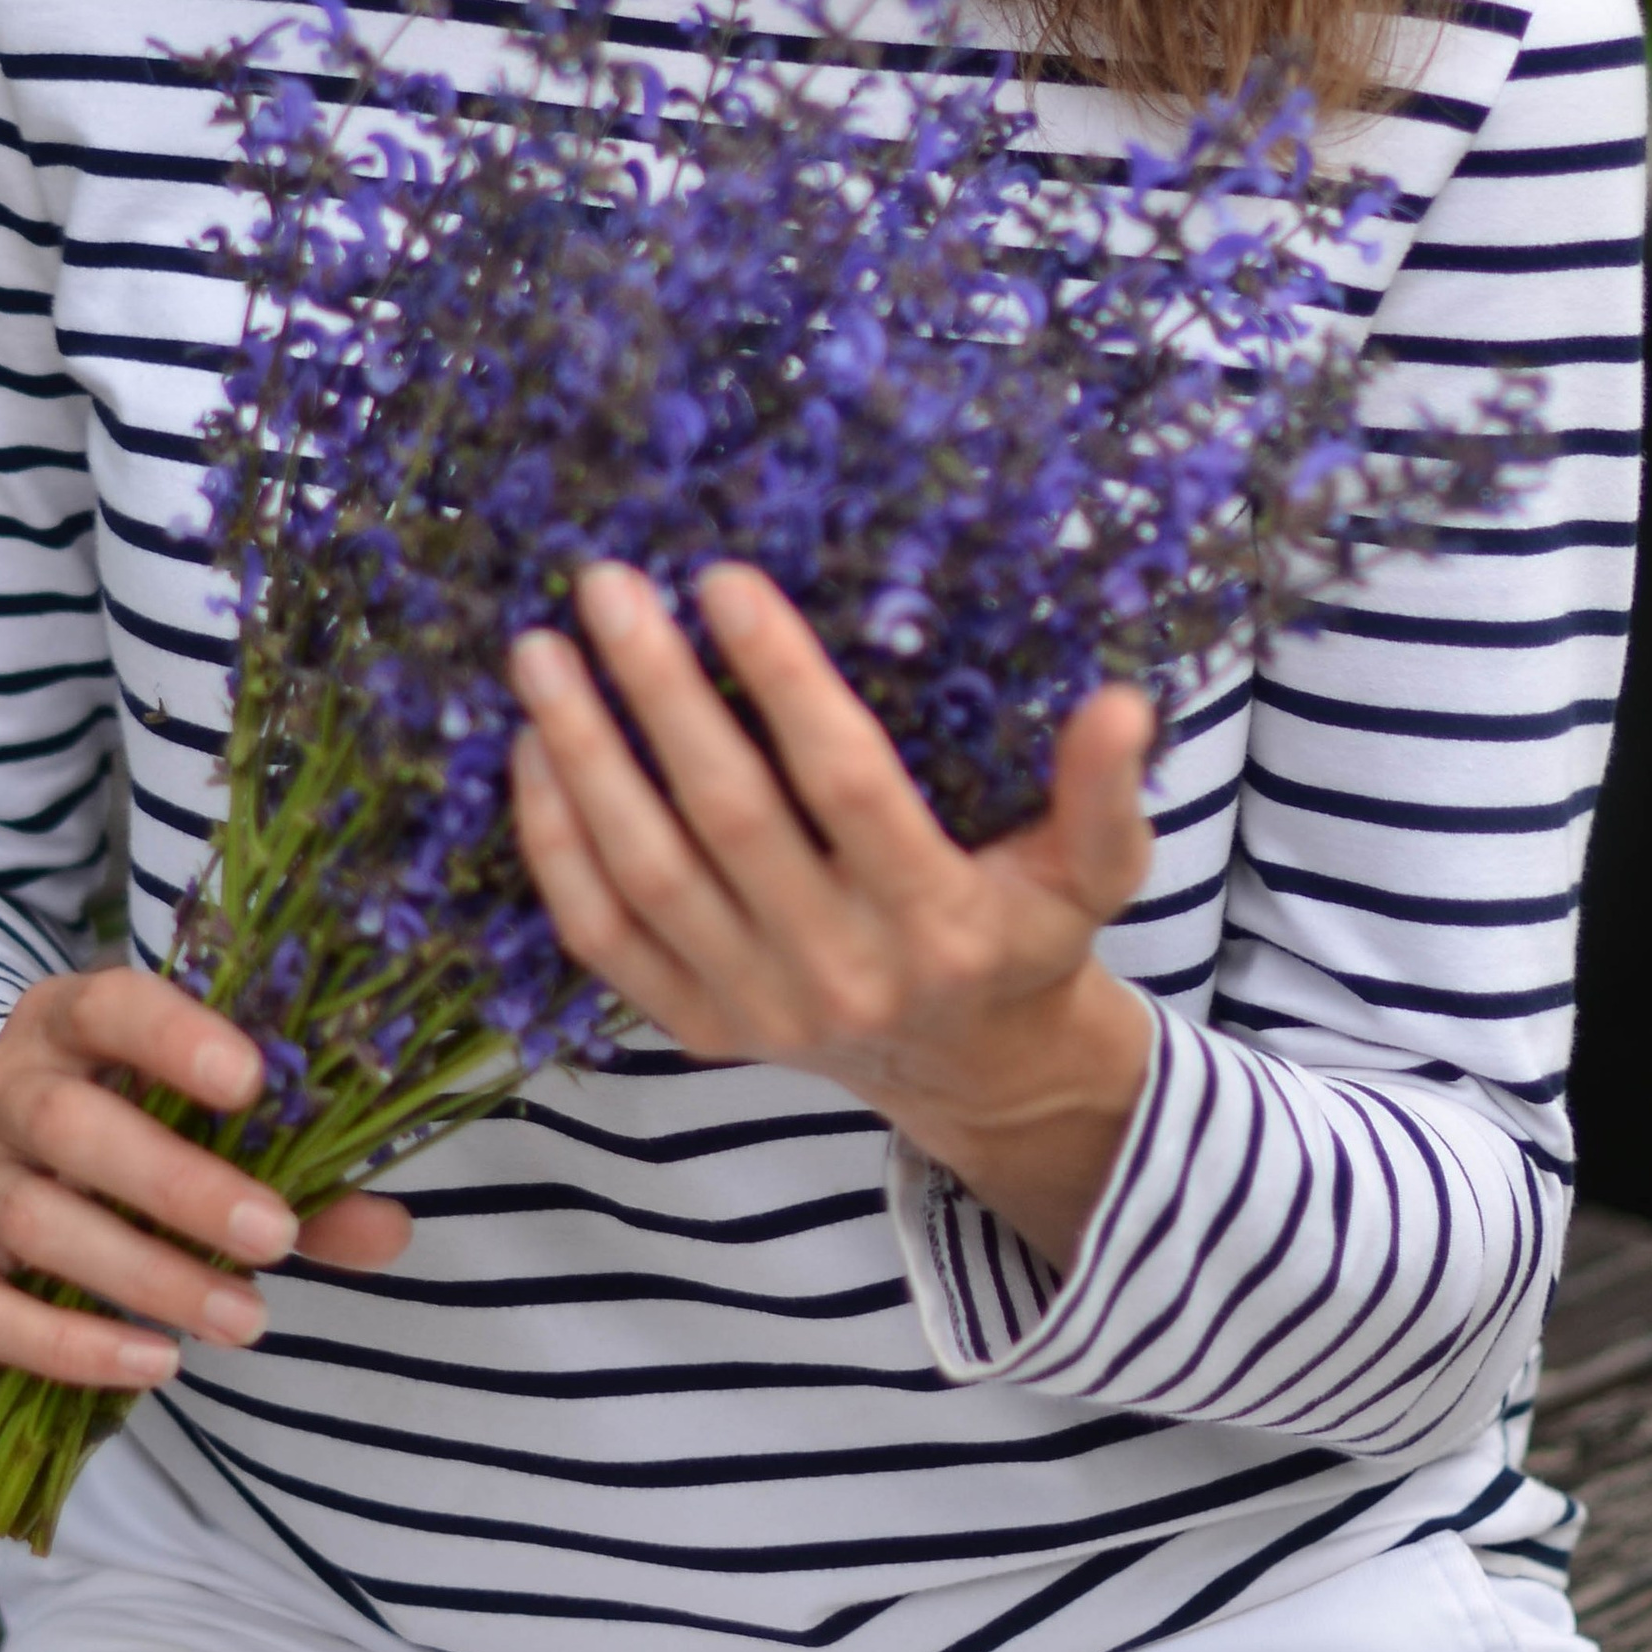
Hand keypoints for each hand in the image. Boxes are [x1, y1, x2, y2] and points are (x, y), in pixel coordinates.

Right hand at [0, 964, 409, 1388]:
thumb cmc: (111, 1121)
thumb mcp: (186, 1112)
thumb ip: (289, 1165)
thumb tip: (388, 1229)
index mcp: (64, 1021)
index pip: (109, 1007)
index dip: (176, 1039)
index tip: (254, 1083)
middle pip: (70, 1126)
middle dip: (178, 1185)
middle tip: (277, 1236)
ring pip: (37, 1221)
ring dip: (148, 1276)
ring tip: (246, 1320)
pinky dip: (71, 1346)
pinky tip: (156, 1364)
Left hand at [508, 563, 1158, 1269]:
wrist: (977, 1072)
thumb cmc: (1029, 934)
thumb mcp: (1096, 871)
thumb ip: (1104, 791)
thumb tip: (1118, 702)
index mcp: (938, 922)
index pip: (845, 782)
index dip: (783, 677)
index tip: (725, 579)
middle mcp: (840, 973)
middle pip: (724, 816)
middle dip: (656, 692)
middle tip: (607, 586)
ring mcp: (756, 1009)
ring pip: (645, 871)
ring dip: (582, 753)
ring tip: (541, 652)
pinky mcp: (697, 1030)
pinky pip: (600, 933)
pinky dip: (556, 842)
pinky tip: (533, 749)